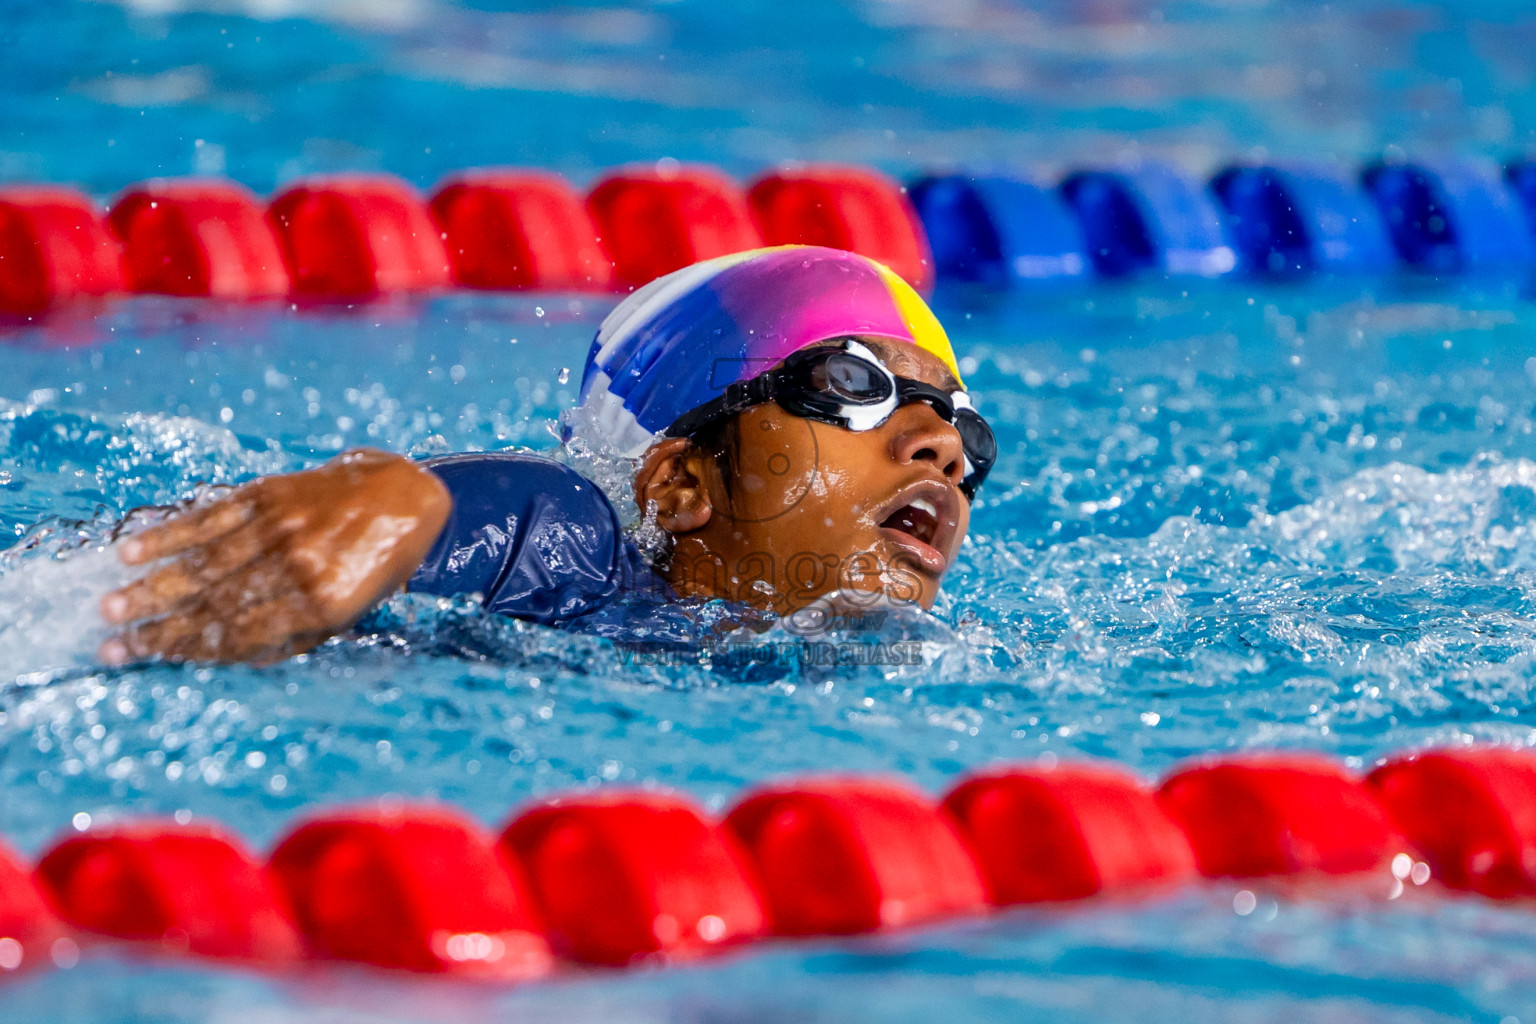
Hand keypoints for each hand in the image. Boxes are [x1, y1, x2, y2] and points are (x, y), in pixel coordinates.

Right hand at [99, 449, 450, 664]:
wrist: (403, 497)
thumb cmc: (372, 566)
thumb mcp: (347, 612)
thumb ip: (290, 634)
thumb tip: (222, 655)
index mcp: (321, 605)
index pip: (239, 633)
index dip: (185, 648)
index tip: (141, 660)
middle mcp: (298, 566)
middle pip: (214, 602)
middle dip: (157, 626)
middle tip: (109, 644)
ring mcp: (281, 527)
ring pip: (206, 562)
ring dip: (153, 587)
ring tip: (109, 607)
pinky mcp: (270, 494)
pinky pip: (211, 517)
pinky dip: (171, 535)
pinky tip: (134, 550)